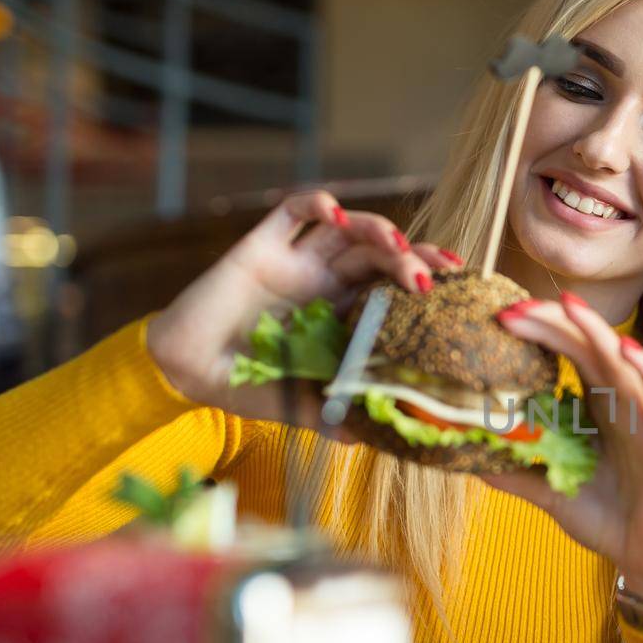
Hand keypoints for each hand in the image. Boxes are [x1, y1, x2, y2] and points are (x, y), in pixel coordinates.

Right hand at [146, 190, 458, 427]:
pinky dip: (316, 203)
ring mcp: (296, 262)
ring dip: (378, 230)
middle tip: (432, 275)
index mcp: (343, 313)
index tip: (455, 287)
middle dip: (412, 258)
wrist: (186, 371)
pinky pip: (292, 212)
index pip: (393, 288)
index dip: (424, 281)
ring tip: (397, 247)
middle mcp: (325, 282)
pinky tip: (335, 211)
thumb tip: (365, 439)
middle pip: (379, 256)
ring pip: (348, 229)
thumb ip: (330, 414)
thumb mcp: (297, 403)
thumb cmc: (246, 385)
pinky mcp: (260, 246)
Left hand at [488, 295, 642, 603]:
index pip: (570, 353)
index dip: (541, 331)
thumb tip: (466, 453)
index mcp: (600, 407)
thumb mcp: (551, 490)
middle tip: (515, 308)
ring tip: (567, 307)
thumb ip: (515, 470)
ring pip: (625, 361)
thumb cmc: (609, 520)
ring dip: (597, 332)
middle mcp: (625, 402)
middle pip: (591, 346)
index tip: (502, 317)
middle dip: (554, 323)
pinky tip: (626, 348)